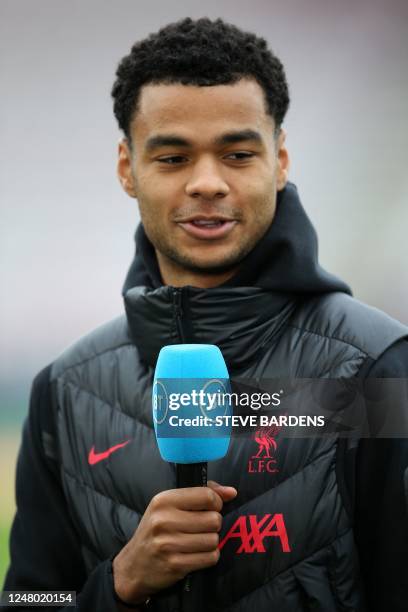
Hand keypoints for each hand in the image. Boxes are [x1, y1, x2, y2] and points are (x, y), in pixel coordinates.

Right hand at [112, 481, 236, 605]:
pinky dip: (208, 557)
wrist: (133, 566)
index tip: (210, 508)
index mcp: (164, 500)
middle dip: (214, 524)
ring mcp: (168, 544)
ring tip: (198, 542)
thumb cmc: (156, 530)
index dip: (216, 503)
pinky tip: (196, 554)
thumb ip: (201, 494)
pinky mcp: (175, 565)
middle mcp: (164, 520)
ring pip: (214, 540)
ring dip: (211, 542)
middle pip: (214, 519)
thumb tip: (232, 492)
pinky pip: (210, 558)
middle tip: (202, 528)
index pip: (207, 496)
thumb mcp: (170, 506)